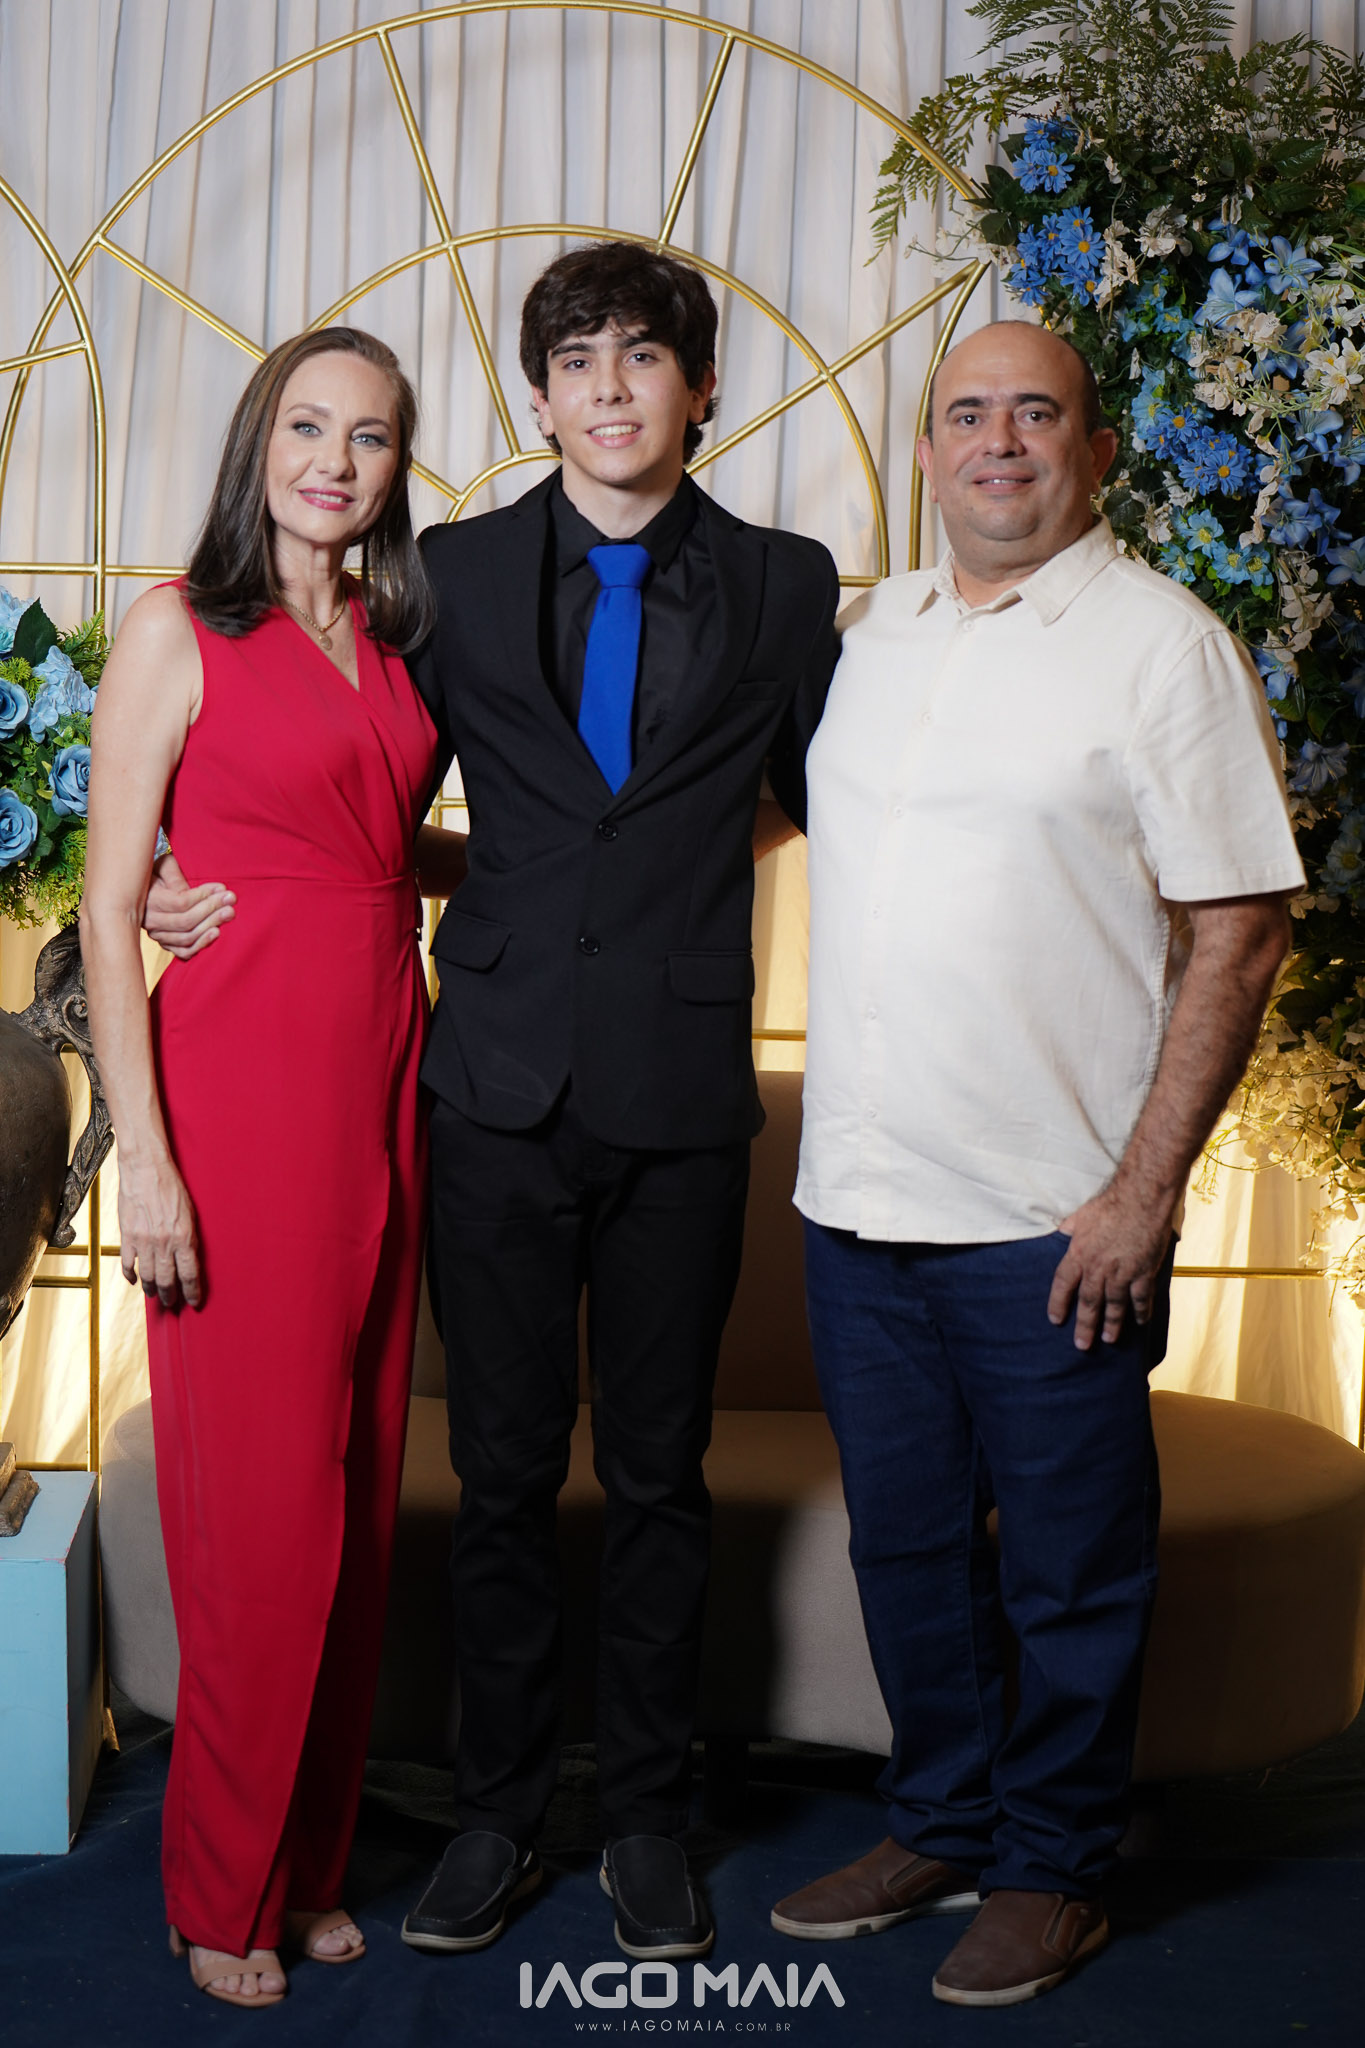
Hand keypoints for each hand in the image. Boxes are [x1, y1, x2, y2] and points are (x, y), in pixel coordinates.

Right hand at [117, 1157, 201, 1308]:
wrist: (145, 1169)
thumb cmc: (171, 1187)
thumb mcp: (190, 1213)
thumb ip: (189, 1238)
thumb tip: (188, 1259)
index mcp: (183, 1237)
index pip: (189, 1274)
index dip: (192, 1292)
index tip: (194, 1302)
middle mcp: (163, 1243)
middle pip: (168, 1280)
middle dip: (171, 1295)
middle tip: (172, 1303)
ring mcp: (143, 1241)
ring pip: (148, 1275)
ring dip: (152, 1289)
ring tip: (155, 1295)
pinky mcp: (127, 1235)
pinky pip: (128, 1263)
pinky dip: (131, 1275)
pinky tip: (135, 1280)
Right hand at [144, 848, 234, 957]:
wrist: (144, 891)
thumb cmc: (157, 874)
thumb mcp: (162, 866)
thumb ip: (174, 874)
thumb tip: (190, 889)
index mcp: (150, 900)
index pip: (181, 902)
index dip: (203, 896)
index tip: (222, 888)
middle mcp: (152, 921)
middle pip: (186, 921)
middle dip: (212, 910)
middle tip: (231, 901)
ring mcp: (159, 936)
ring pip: (187, 937)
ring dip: (211, 925)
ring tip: (229, 914)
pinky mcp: (167, 945)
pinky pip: (184, 952)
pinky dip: (201, 944)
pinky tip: (216, 933)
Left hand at [1047, 1182, 1173, 1351]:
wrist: (1142, 1198)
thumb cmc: (1110, 1203)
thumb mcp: (1080, 1215)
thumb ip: (1069, 1229)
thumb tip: (1060, 1232)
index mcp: (1079, 1253)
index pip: (1063, 1284)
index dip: (1058, 1303)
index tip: (1055, 1320)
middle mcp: (1098, 1268)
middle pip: (1089, 1303)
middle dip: (1084, 1326)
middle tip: (1081, 1345)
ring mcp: (1122, 1272)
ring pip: (1115, 1305)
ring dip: (1111, 1324)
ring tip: (1108, 1340)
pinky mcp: (1143, 1272)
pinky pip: (1141, 1298)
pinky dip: (1140, 1312)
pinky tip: (1139, 1322)